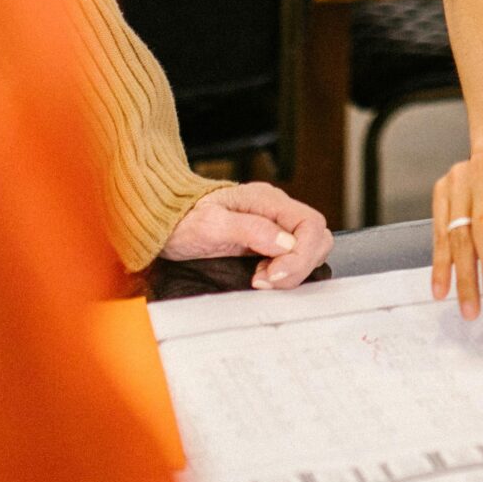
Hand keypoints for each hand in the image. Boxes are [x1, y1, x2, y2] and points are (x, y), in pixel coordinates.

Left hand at [160, 183, 332, 289]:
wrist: (165, 222)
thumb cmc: (183, 219)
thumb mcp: (210, 224)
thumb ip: (250, 230)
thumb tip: (286, 243)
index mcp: (268, 200)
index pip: (311, 225)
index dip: (301, 255)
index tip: (272, 275)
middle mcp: (277, 210)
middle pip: (317, 238)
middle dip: (298, 266)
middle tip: (265, 281)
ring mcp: (275, 225)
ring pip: (309, 249)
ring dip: (292, 271)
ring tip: (260, 279)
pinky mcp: (269, 241)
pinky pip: (293, 257)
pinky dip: (284, 272)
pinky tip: (261, 277)